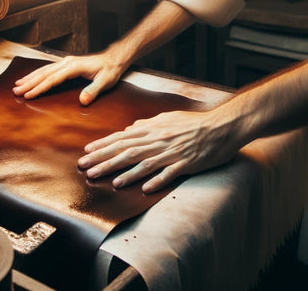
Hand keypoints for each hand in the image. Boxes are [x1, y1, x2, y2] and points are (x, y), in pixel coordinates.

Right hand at [13, 53, 127, 104]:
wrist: (114, 59)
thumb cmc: (110, 71)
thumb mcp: (105, 82)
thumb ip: (93, 91)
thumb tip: (83, 100)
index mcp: (74, 67)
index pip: (53, 79)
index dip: (40, 87)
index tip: (28, 95)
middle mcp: (67, 62)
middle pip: (44, 73)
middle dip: (29, 83)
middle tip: (15, 91)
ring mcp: (66, 62)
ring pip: (44, 70)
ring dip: (30, 77)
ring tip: (17, 85)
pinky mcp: (66, 64)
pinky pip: (48, 69)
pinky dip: (37, 74)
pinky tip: (30, 78)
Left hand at [78, 110, 241, 192]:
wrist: (221, 126)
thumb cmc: (194, 122)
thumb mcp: (168, 118)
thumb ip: (148, 124)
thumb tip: (130, 128)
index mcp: (153, 129)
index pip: (122, 137)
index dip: (103, 145)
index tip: (86, 152)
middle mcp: (159, 140)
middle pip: (127, 151)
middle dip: (105, 160)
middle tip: (86, 168)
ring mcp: (172, 152)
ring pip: (144, 163)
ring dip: (125, 172)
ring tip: (109, 181)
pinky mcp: (186, 163)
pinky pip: (169, 173)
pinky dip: (156, 180)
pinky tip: (144, 189)